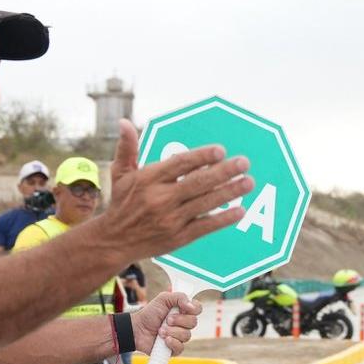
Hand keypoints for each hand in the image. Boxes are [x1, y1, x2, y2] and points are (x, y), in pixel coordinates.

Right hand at [103, 119, 254, 260]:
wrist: (114, 241)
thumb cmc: (121, 202)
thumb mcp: (120, 173)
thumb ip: (127, 147)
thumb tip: (124, 122)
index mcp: (149, 179)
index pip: (179, 164)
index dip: (201, 156)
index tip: (220, 150)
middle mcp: (160, 198)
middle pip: (197, 183)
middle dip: (223, 172)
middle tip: (244, 162)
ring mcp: (171, 219)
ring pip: (205, 203)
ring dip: (230, 192)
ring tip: (249, 182)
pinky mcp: (179, 237)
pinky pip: (205, 226)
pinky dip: (223, 219)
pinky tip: (240, 210)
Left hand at [130, 291, 201, 357]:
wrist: (137, 329)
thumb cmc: (150, 313)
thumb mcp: (163, 299)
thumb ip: (179, 297)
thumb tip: (191, 306)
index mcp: (183, 311)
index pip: (198, 309)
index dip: (194, 309)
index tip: (183, 308)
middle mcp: (184, 323)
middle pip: (194, 322)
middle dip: (178, 320)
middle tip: (166, 320)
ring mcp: (180, 336)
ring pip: (187, 335)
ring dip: (172, 332)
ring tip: (160, 330)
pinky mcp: (175, 348)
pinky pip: (181, 347)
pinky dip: (172, 343)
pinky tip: (164, 340)